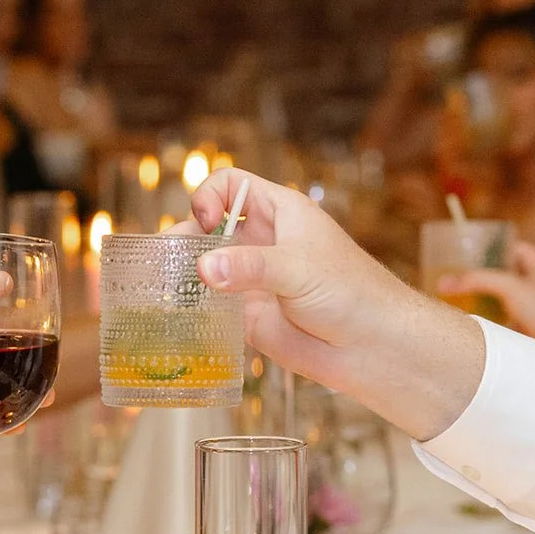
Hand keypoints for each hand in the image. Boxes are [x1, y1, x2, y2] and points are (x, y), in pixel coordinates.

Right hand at [186, 169, 389, 386]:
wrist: (372, 347)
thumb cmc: (351, 292)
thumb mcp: (299, 267)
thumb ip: (251, 266)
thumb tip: (204, 269)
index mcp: (279, 213)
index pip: (230, 186)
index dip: (210, 196)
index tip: (205, 220)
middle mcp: (261, 243)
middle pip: (206, 228)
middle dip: (183, 239)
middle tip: (167, 259)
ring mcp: (252, 280)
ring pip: (204, 269)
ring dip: (181, 276)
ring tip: (162, 288)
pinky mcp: (247, 317)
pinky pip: (210, 308)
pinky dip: (192, 310)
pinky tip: (178, 316)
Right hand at [437, 240, 534, 347]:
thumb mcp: (509, 287)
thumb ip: (477, 281)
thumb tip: (443, 282)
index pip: (522, 251)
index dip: (503, 247)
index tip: (480, 251)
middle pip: (511, 276)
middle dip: (489, 275)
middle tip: (466, 275)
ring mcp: (534, 313)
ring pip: (507, 301)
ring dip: (488, 301)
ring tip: (464, 299)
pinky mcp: (528, 334)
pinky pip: (506, 324)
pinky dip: (492, 323)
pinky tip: (477, 325)